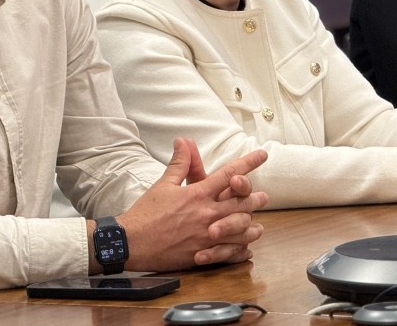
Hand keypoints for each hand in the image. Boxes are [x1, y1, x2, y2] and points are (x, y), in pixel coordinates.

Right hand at [114, 137, 268, 271]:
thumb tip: (184, 141)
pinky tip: (245, 248)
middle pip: (242, 203)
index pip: (229, 173)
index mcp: (198, 194)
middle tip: (264, 196)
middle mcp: (207, 214)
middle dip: (256, 198)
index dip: (248, 162)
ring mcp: (207, 236)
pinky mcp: (203, 254)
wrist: (132, 242)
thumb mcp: (163, 184)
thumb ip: (179, 163)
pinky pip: (230, 253)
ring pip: (242, 230)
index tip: (263, 155)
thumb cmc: (146, 212)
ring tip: (257, 224)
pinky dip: (240, 250)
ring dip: (252, 226)